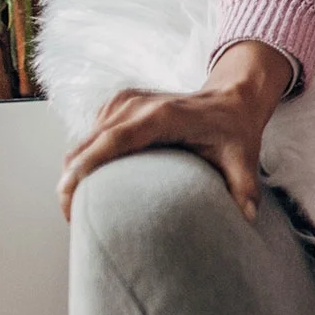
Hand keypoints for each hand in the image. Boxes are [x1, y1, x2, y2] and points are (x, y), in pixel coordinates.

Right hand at [55, 39, 288, 224]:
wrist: (234, 96)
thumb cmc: (235, 128)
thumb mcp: (244, 157)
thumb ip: (244, 187)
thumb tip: (245, 218)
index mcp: (163, 116)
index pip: (113, 140)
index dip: (86, 167)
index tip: (69, 196)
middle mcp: (137, 105)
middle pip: (88, 143)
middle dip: (71, 180)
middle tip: (72, 218)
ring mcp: (125, 102)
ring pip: (83, 140)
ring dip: (75, 171)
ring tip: (79, 207)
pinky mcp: (119, 105)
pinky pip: (90, 135)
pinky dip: (84, 158)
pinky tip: (92, 184)